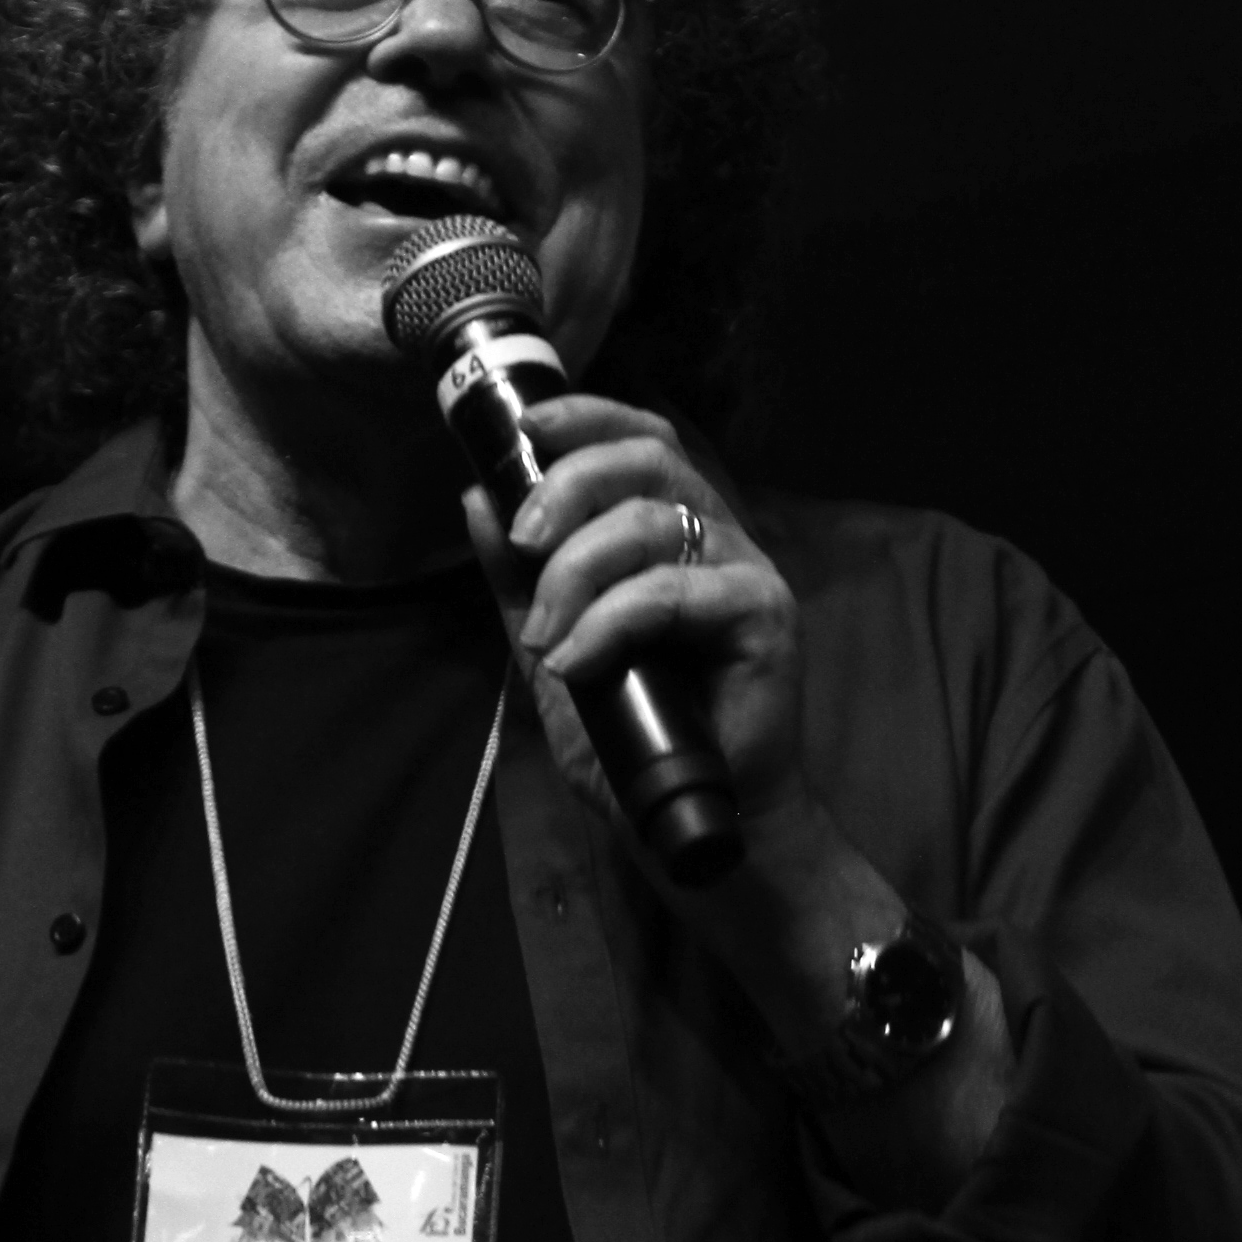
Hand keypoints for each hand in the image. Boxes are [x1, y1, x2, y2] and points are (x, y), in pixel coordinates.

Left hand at [459, 395, 809, 839]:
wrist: (680, 822)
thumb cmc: (630, 741)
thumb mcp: (552, 650)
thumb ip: (519, 580)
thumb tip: (476, 499)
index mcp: (673, 533)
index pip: (640, 441)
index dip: (587, 418)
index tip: (525, 429)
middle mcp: (716, 539)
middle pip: (649, 460)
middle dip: (569, 487)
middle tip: (523, 543)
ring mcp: (745, 574)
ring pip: (653, 523)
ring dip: (577, 570)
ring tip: (544, 639)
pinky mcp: (765, 616)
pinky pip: (674, 591)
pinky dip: (611, 621)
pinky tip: (577, 661)